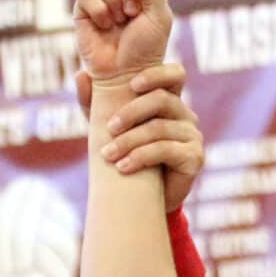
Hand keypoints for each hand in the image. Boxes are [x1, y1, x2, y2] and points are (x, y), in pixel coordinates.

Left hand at [78, 63, 203, 212]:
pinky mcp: (195, 157)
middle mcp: (185, 115)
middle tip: (109, 128)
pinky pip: (166, 149)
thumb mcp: (105, 129)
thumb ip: (93, 102)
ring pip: (159, 128)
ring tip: (108, 155)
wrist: (143, 203)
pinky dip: (140, 157)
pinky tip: (123, 167)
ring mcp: (193, 135)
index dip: (157, 74)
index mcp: (169, 101)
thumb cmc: (126, 157)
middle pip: (161, 99)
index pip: (175, 74)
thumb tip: (80, 74)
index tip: (132, 85)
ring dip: (129, 141)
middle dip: (131, 112)